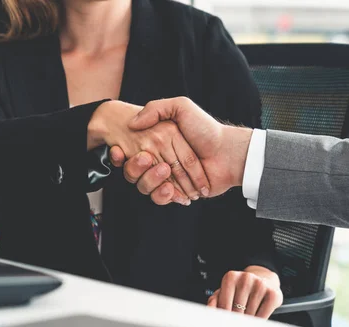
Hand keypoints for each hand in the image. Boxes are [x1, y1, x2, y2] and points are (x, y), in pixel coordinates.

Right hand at [88, 100, 209, 201]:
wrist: (228, 152)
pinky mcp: (179, 192)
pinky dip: (164, 195)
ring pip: (145, 186)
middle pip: (136, 171)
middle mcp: (162, 159)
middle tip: (146, 159)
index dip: (125, 155)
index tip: (120, 150)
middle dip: (137, 168)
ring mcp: (170, 177)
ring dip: (150, 181)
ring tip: (163, 171)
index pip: (134, 152)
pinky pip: (161, 198)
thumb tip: (133, 122)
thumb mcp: (181, 107)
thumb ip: (156, 108)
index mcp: (159, 142)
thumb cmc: (206, 129)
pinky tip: (171, 189)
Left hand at [207, 266, 282, 318]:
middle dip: (235, 320)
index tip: (225, 323)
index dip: (224, 317)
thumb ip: (214, 301)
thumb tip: (211, 310)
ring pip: (250, 314)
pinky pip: (263, 315)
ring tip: (246, 318)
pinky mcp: (273, 293)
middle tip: (236, 323)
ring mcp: (261, 285)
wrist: (263, 279)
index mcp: (231, 277)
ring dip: (247, 321)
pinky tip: (256, 318)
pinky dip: (258, 321)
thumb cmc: (240, 289)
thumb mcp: (225, 292)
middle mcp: (246, 278)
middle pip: (237, 310)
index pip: (224, 305)